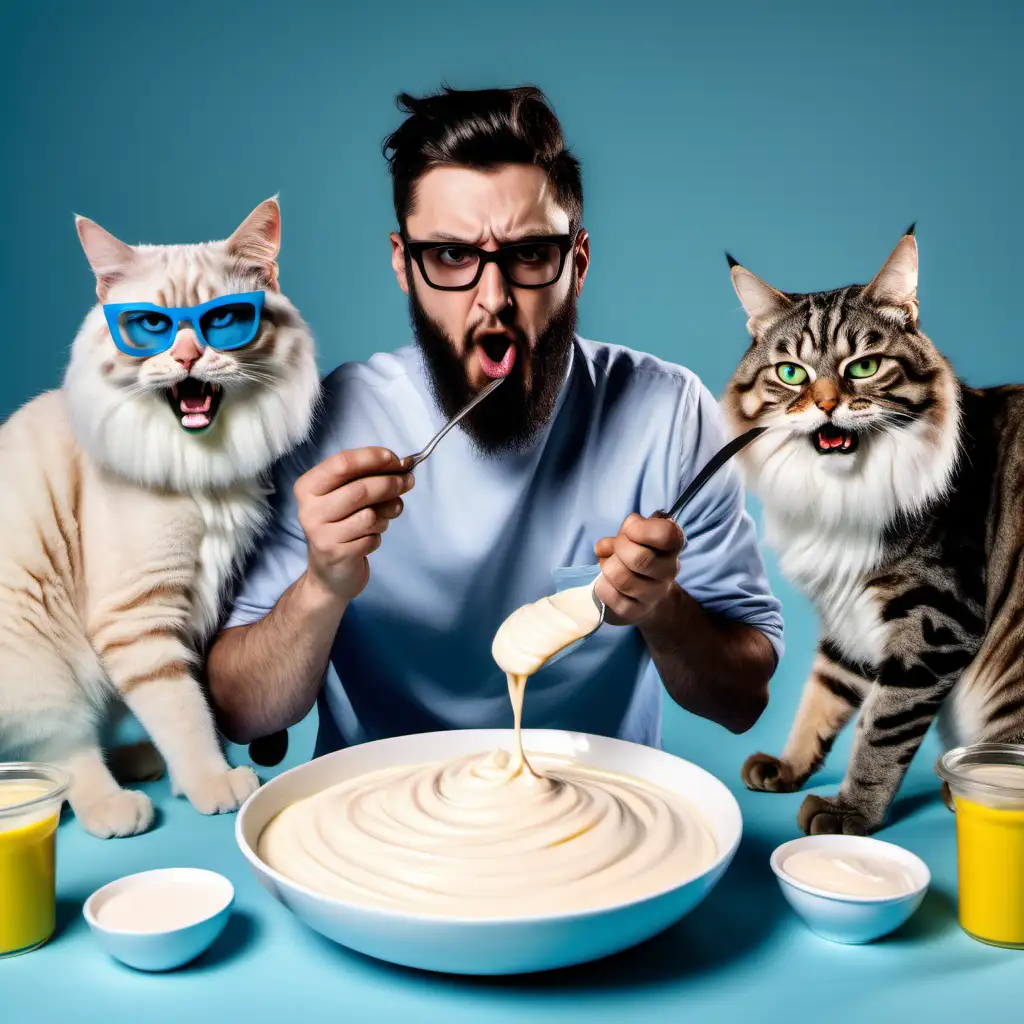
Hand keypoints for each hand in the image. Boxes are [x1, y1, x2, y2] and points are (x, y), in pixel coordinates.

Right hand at [294, 446, 413, 605]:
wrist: (329, 574)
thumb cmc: (342, 526)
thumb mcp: (347, 496)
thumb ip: (367, 477)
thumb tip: (403, 463)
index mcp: (308, 487)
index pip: (342, 462)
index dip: (373, 458)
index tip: (396, 460)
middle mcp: (309, 509)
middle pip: (361, 489)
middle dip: (391, 483)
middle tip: (408, 481)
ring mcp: (321, 533)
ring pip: (369, 515)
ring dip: (387, 512)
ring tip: (387, 514)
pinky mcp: (336, 554)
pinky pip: (371, 537)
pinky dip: (378, 535)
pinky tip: (369, 538)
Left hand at [594, 513, 683, 625]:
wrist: (648, 597)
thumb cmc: (639, 556)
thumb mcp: (636, 536)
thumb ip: (624, 533)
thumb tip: (604, 547)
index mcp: (672, 547)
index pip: (666, 534)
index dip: (641, 528)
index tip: (630, 529)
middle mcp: (668, 572)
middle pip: (640, 558)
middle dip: (620, 548)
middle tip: (617, 548)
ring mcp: (652, 595)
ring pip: (622, 578)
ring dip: (608, 568)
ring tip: (611, 567)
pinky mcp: (633, 612)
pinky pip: (609, 594)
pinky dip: (602, 585)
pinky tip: (607, 583)